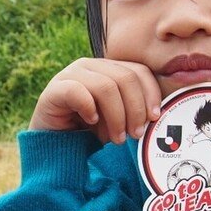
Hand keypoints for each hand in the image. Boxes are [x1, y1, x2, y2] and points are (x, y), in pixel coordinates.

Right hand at [30, 58, 161, 143]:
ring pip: (105, 87)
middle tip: (135, 134)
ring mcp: (70, 74)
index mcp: (108, 68)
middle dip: (135, 109)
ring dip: (117, 116)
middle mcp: (90, 66)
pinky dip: (90, 109)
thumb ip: (134, 108)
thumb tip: (156, 113)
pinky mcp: (54, 89)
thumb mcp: (118, 118)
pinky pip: (78, 92)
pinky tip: (91, 122)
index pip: (138, 70)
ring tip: (117, 138)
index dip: (150, 93)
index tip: (154, 118)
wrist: (54, 144)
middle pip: (125, 78)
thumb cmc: (88, 130)